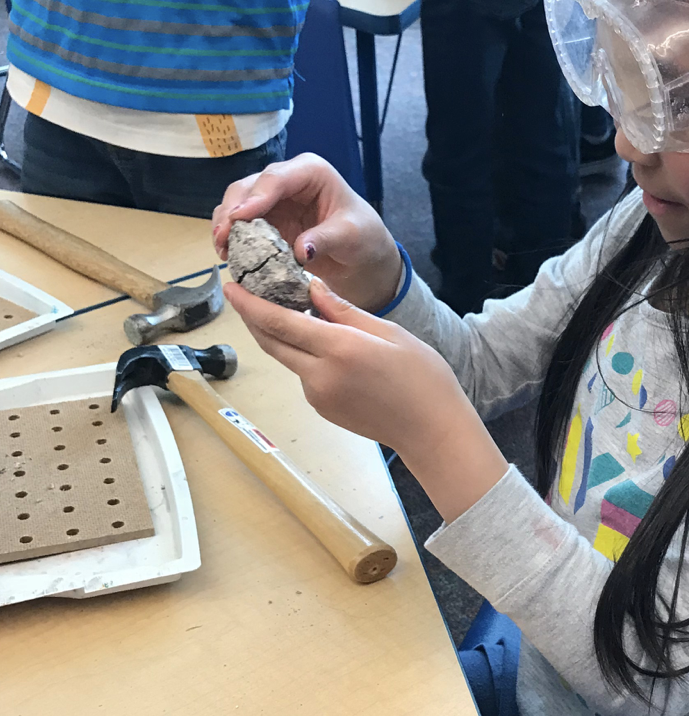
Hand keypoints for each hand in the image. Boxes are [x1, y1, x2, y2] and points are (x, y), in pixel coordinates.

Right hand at [212, 154, 402, 313]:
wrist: (359, 254)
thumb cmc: (361, 235)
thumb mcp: (351, 236)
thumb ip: (326, 239)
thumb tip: (301, 251)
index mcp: (310, 172)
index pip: (276, 179)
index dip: (255, 197)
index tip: (238, 217)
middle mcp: (286, 180)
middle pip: (248, 187)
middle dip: (232, 210)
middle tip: (223, 237)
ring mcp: (272, 199)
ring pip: (237, 203)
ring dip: (225, 224)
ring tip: (221, 248)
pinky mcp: (264, 220)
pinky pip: (239, 223)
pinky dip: (230, 236)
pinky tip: (227, 253)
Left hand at [227, 277, 508, 521]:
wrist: (431, 430)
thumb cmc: (422, 378)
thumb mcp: (388, 332)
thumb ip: (344, 311)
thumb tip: (312, 290)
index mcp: (338, 349)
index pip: (279, 321)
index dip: (249, 303)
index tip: (230, 285)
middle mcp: (320, 375)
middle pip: (271, 342)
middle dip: (252, 317)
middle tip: (243, 292)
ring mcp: (318, 396)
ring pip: (288, 358)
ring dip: (282, 335)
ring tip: (291, 310)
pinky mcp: (322, 408)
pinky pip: (304, 374)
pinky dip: (304, 355)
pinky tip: (322, 345)